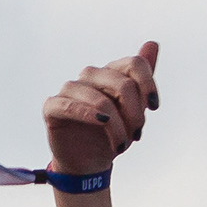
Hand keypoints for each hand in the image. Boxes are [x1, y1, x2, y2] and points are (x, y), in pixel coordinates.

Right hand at [43, 41, 160, 177]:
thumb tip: (152, 43)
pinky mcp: (52, 107)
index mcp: (110, 73)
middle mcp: (89, 76)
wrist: (89, 163)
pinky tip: (101, 123)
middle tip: (137, 135)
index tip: (153, 107)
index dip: (148, 84)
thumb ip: (142, 80)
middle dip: (135, 113)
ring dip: (117, 126)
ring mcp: (70, 89)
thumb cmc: (111, 135)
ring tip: (121, 145)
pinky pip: (70, 105)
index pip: (134, 64)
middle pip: (122, 83)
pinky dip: (88, 114)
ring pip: (100, 99)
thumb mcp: (133, 111)